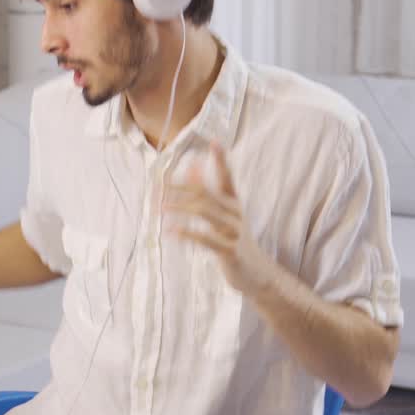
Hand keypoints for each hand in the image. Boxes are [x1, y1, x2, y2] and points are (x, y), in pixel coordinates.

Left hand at [163, 143, 280, 298]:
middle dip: (180, 186)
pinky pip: (206, 239)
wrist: (256, 273)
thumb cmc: (234, 240)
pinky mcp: (229, 251)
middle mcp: (235, 213)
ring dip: (179, 207)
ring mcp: (233, 231)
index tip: (214, 141)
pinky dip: (187, 233)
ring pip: (205, 211)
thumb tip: (192, 167)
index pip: (228, 176)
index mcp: (234, 203)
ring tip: (159, 207)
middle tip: (158, 184)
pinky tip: (170, 231)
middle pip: (206, 192)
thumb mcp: (223, 215)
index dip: (221, 160)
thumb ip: (208, 192)